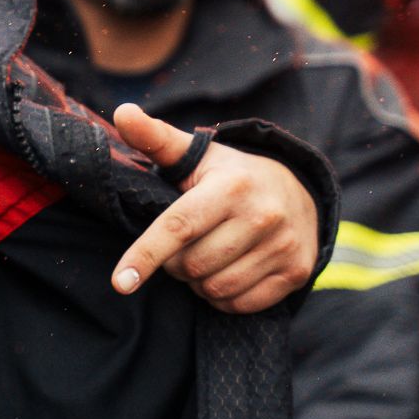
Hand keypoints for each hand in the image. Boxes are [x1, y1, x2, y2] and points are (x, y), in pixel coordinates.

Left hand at [110, 104, 318, 313]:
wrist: (298, 190)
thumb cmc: (230, 176)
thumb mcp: (196, 155)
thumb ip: (155, 138)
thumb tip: (122, 113)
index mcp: (231, 186)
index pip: (178, 227)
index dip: (145, 256)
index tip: (119, 282)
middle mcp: (263, 215)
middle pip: (191, 266)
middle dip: (174, 264)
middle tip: (182, 247)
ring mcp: (284, 245)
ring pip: (214, 289)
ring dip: (197, 282)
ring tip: (204, 257)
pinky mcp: (297, 272)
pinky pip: (239, 304)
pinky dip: (222, 298)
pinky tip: (226, 272)